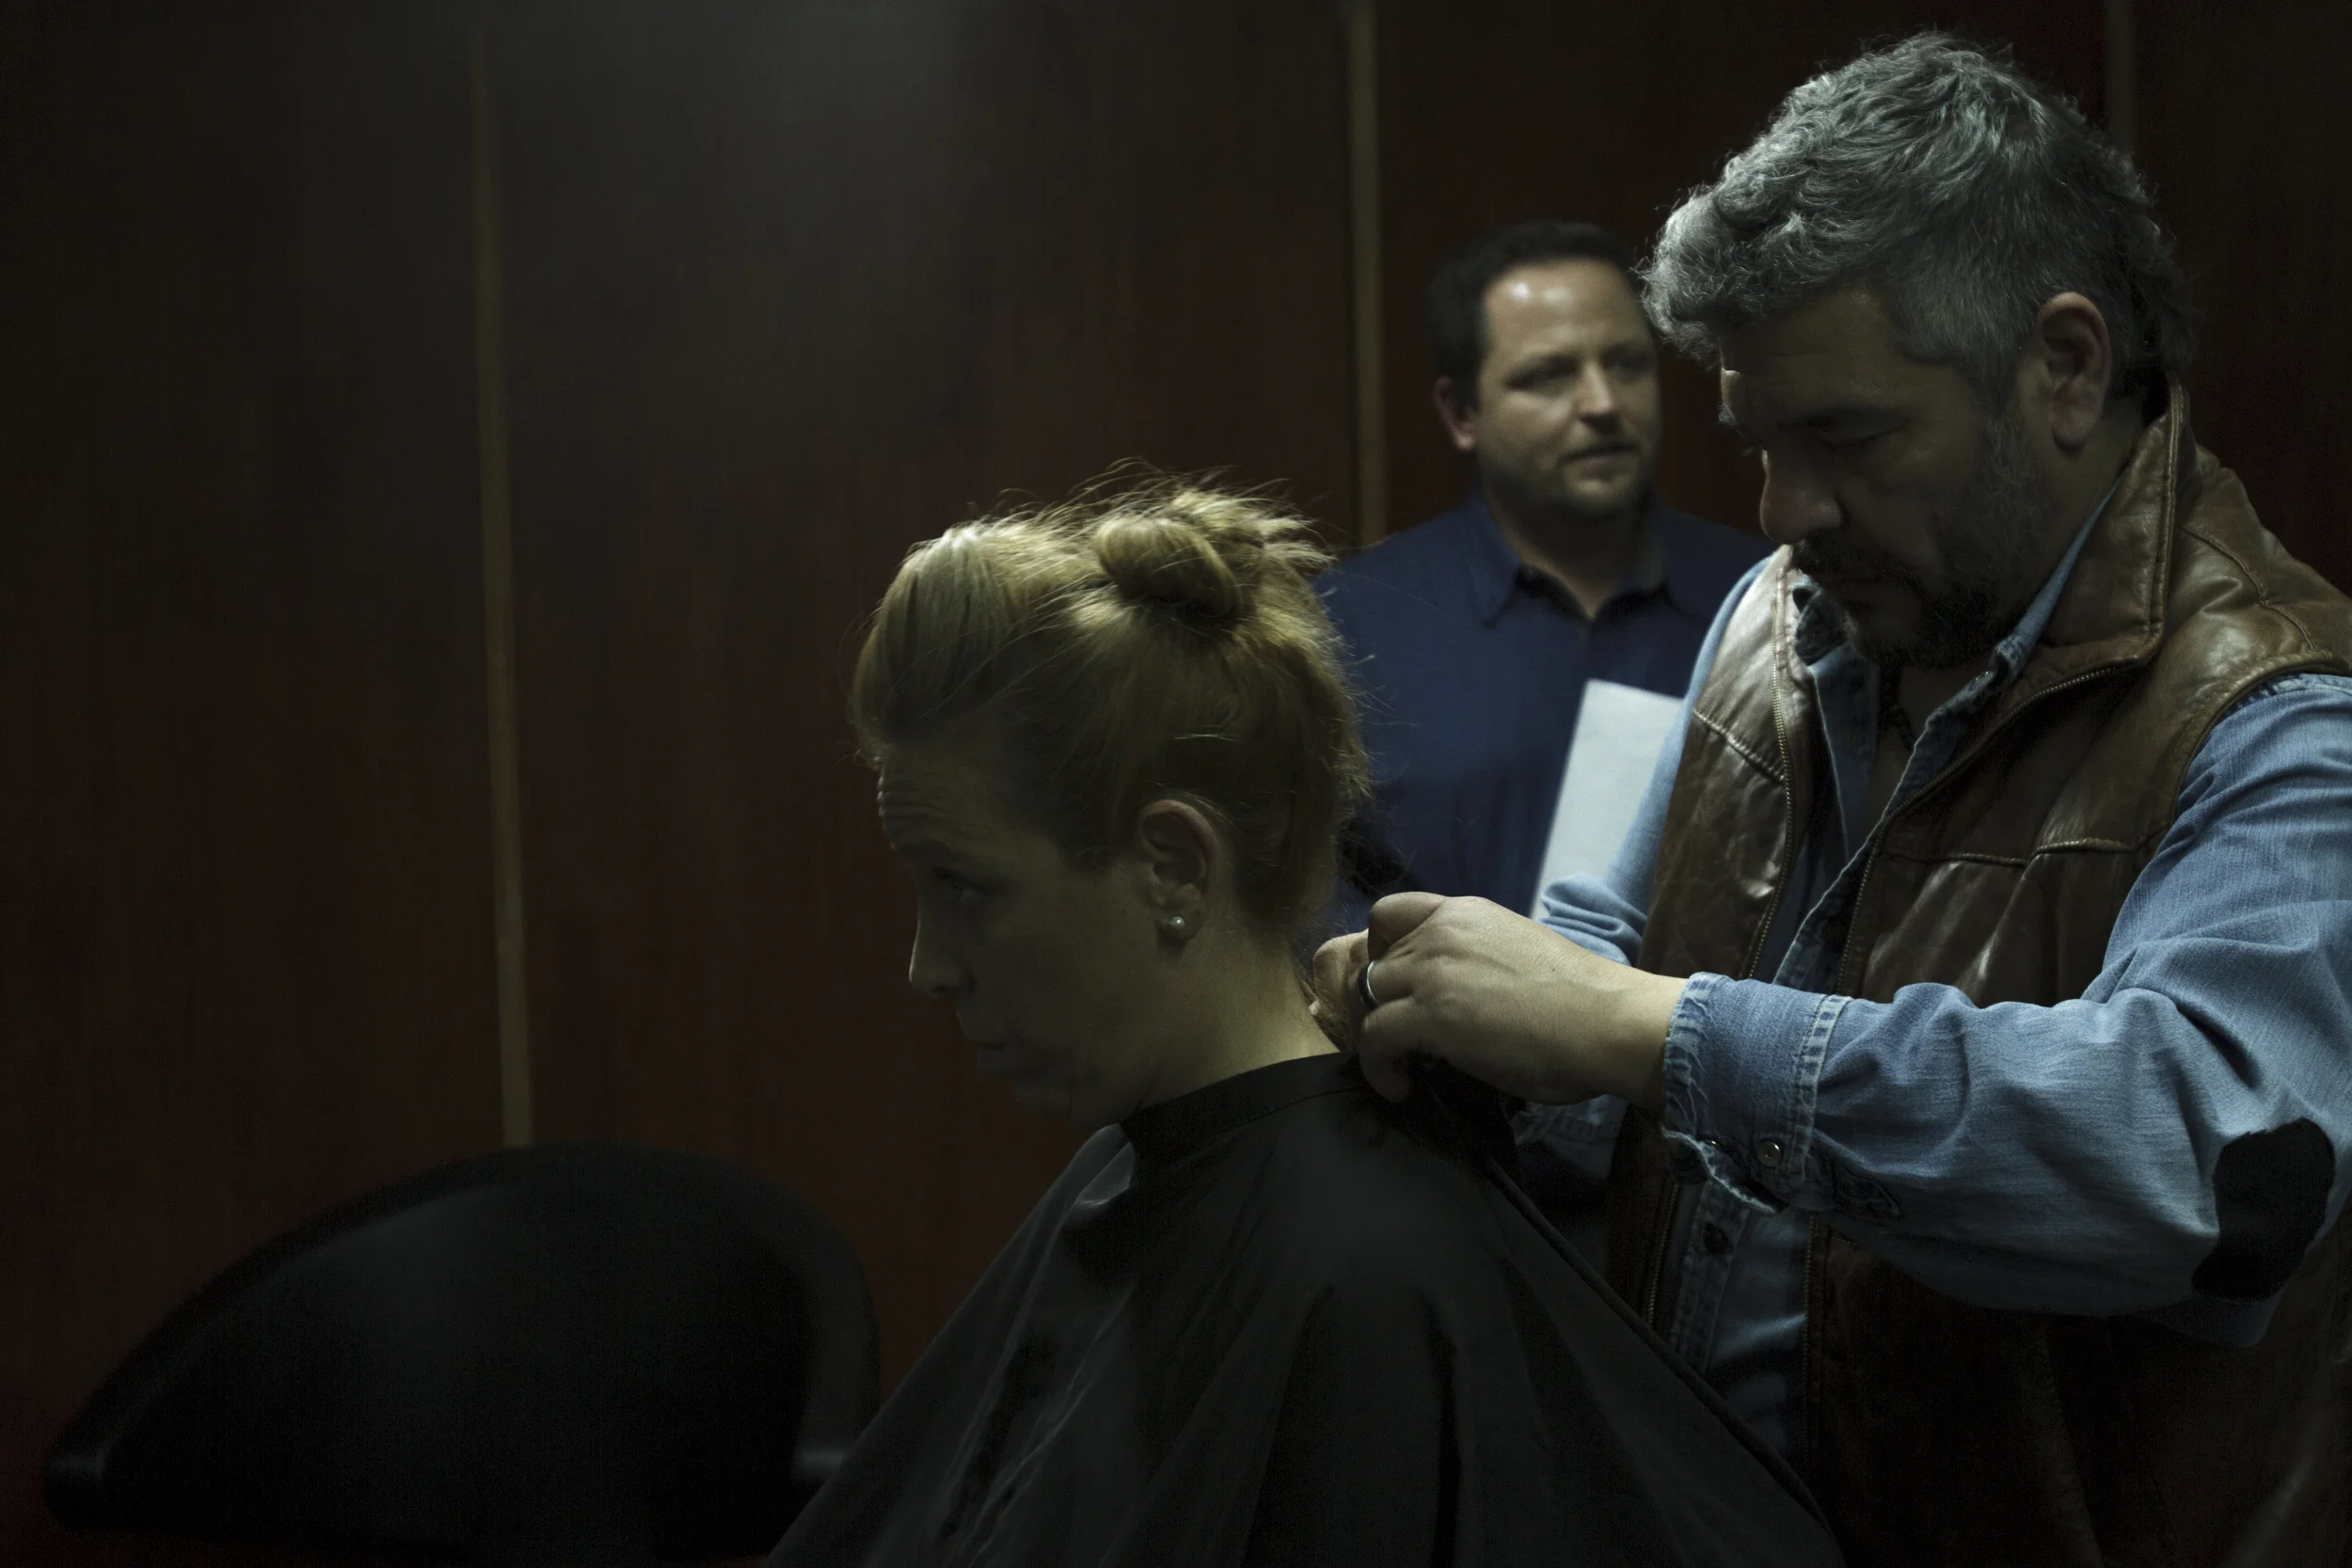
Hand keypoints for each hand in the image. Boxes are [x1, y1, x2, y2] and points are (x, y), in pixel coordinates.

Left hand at [1312, 892, 1680, 1109]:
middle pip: (1373, 962)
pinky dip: (1378, 1067)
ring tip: (1403, 1064)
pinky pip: (1373, 1038)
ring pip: (1366, 998)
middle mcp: (1441, 932)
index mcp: (1465, 913)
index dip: (1380, 948)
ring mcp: (1433, 970)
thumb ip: (1476, 962)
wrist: (1609, 1020)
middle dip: (1381, 1002)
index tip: (1396, 983)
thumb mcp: (1516, 955)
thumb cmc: (1582, 1000)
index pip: (1390, 912)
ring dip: (1377, 1034)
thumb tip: (1458, 996)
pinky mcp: (1429, 1014)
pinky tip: (1401, 1088)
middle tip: (1403, 1039)